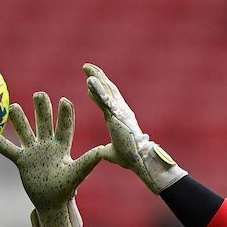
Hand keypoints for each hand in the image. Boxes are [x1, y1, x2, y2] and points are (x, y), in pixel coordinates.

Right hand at [0, 92, 112, 226]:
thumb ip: (88, 161)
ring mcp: (33, 152)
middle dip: (42, 109)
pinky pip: (8, 150)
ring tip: (14, 106)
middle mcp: (47, 146)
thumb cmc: (66, 189)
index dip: (65, 114)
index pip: (64, 127)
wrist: (52, 203)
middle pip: (44, 123)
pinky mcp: (22, 161)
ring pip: (25, 132)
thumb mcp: (78, 173)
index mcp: (62, 147)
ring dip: (19, 120)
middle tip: (39, 94)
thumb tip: (103, 150)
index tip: (64, 100)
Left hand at [83, 63, 186, 193]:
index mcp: (120, 117)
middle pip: (107, 88)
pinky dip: (97, 89)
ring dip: (96, 77)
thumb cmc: (131, 157)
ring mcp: (119, 111)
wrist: (140, 160)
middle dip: (97, 76)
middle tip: (86, 66)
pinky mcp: (116, 115)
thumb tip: (101, 152)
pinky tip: (89, 80)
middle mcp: (121, 110)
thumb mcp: (112, 153)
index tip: (89, 81)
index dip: (99, 89)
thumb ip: (106, 150)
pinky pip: (104, 99)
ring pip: (106, 90)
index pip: (107, 100)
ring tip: (85, 67)